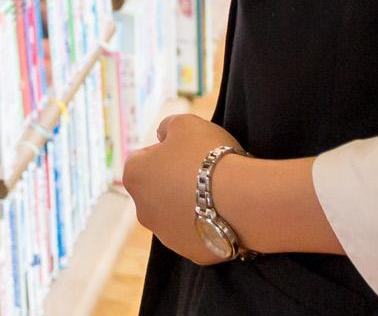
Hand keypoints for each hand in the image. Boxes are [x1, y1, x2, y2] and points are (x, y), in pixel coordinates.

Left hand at [122, 111, 243, 262]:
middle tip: (204, 173)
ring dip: (189, 206)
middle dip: (174, 182)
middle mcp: (142, 210)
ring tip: (219, 195)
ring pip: (175, 216)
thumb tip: (162, 136)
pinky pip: (198, 235)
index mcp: (134, 175)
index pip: (143, 159)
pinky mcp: (191, 254)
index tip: (189, 151)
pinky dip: (208, 226)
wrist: (243, 199)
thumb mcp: (185, 123)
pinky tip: (226, 215)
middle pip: (157, 190)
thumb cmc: (209, 155)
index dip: (166, 152)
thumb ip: (167, 127)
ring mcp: (166, 236)